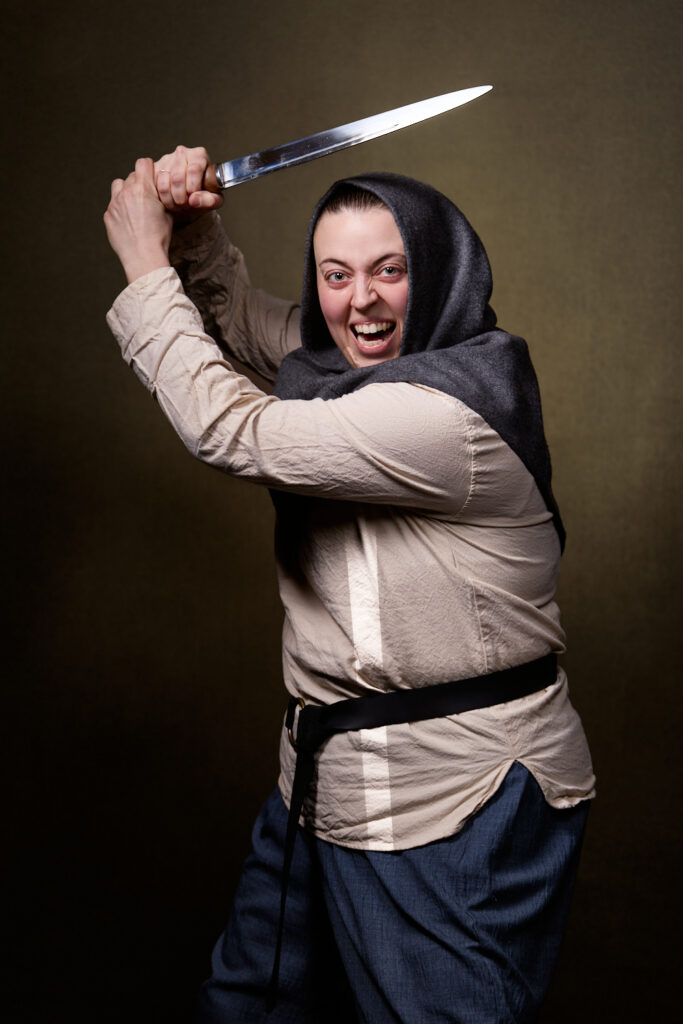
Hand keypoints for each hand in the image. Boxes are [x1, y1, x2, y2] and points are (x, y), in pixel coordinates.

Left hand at [104, 158, 172, 283]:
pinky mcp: (108, 215)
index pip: (143, 163)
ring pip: (118, 185)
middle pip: (131, 175)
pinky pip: (113, 204)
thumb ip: (161, 197)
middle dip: (139, 183)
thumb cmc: (159, 237)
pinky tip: (128, 221)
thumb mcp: (168, 214)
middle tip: (146, 196)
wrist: (143, 257)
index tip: (151, 176)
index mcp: (143, 189)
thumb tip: (161, 192)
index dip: (149, 168)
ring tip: (133, 204)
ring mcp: (115, 203)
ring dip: (125, 190)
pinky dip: (120, 208)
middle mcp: (126, 192)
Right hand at [153, 145, 223, 224]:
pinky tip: (169, 200)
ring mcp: (166, 159)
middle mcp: (182, 153)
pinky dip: (162, 198)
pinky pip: (155, 186)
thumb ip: (209, 201)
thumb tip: (194, 199)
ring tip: (178, 204)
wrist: (189, 198)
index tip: (193, 197)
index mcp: (199, 155)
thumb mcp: (213, 201)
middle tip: (185, 205)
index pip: (194, 170)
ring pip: (164, 183)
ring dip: (171, 200)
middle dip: (181, 198)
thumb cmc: (203, 195)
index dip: (193, 188)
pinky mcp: (154, 168)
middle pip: (177, 177)